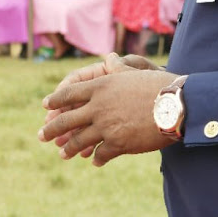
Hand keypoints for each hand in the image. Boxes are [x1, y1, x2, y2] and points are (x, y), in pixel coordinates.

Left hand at [39, 54, 176, 165]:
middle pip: (67, 119)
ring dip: (69, 148)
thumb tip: (109, 57)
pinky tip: (95, 161)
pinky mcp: (118, 144)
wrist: (175, 105)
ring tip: (63, 153)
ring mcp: (106, 127)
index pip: (69, 92)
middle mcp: (99, 106)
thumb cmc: (157, 85)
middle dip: (52, 128)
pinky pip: (100, 154)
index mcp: (102, 86)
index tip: (46, 105)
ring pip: (79, 141)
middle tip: (42, 135)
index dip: (56, 100)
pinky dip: (96, 158)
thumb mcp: (134, 71)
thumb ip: (117, 68)